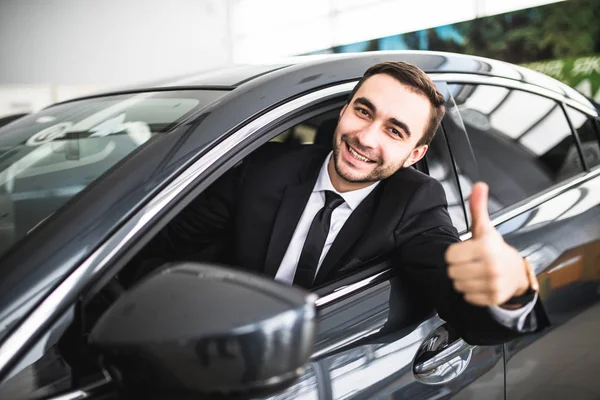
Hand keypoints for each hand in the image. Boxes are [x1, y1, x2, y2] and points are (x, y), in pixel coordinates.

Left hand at [445, 182, 529, 306]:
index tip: (466, 250)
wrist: (517, 272)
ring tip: (475, 272)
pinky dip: (470, 291)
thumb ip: (478, 208)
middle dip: (458, 267)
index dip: (455, 253)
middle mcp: (491, 267)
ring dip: (463, 279)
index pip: (449, 256)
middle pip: (452, 271)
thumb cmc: (495, 248)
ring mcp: (493, 284)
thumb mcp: (485, 228)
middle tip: (471, 262)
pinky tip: (480, 283)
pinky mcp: (493, 298)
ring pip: (457, 285)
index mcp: (486, 248)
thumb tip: (478, 185)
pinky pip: (466, 296)